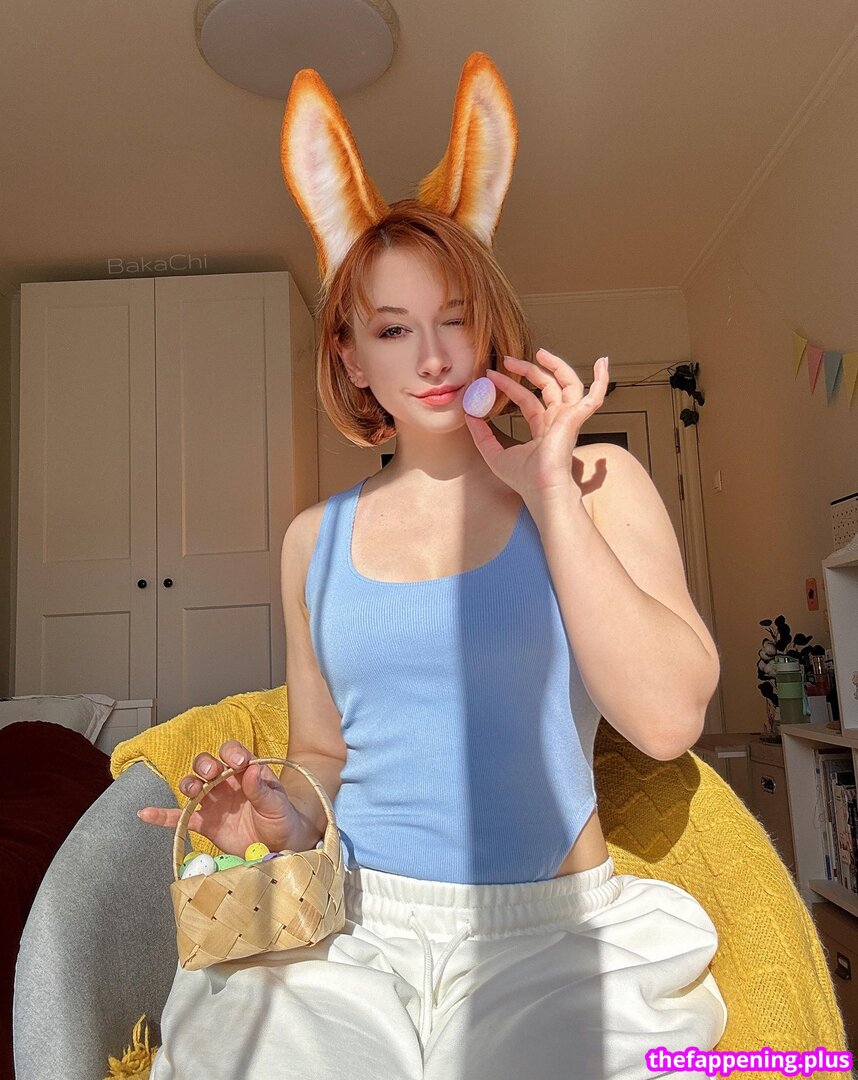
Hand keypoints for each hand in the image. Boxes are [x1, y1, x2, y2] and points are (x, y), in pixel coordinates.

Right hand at [136, 739, 304, 856]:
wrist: (282, 846)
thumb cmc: (283, 819)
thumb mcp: (277, 804)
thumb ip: (263, 789)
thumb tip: (251, 770)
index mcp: (246, 771)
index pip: (232, 752)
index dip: (231, 753)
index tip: (237, 763)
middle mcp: (226, 782)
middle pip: (206, 765)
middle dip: (205, 765)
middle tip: (212, 773)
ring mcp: (213, 801)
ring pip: (193, 785)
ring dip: (189, 784)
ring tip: (193, 791)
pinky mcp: (205, 822)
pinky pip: (181, 817)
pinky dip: (163, 816)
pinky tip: (146, 814)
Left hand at [464, 350, 609, 503]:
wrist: (541, 490)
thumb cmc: (524, 480)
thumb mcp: (493, 453)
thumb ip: (481, 434)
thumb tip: (468, 414)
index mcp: (542, 429)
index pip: (527, 400)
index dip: (509, 386)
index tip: (491, 375)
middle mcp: (557, 421)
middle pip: (546, 386)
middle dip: (528, 370)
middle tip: (507, 359)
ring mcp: (569, 418)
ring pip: (569, 384)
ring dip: (557, 366)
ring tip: (541, 352)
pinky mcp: (576, 418)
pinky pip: (594, 396)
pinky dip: (602, 380)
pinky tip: (604, 362)